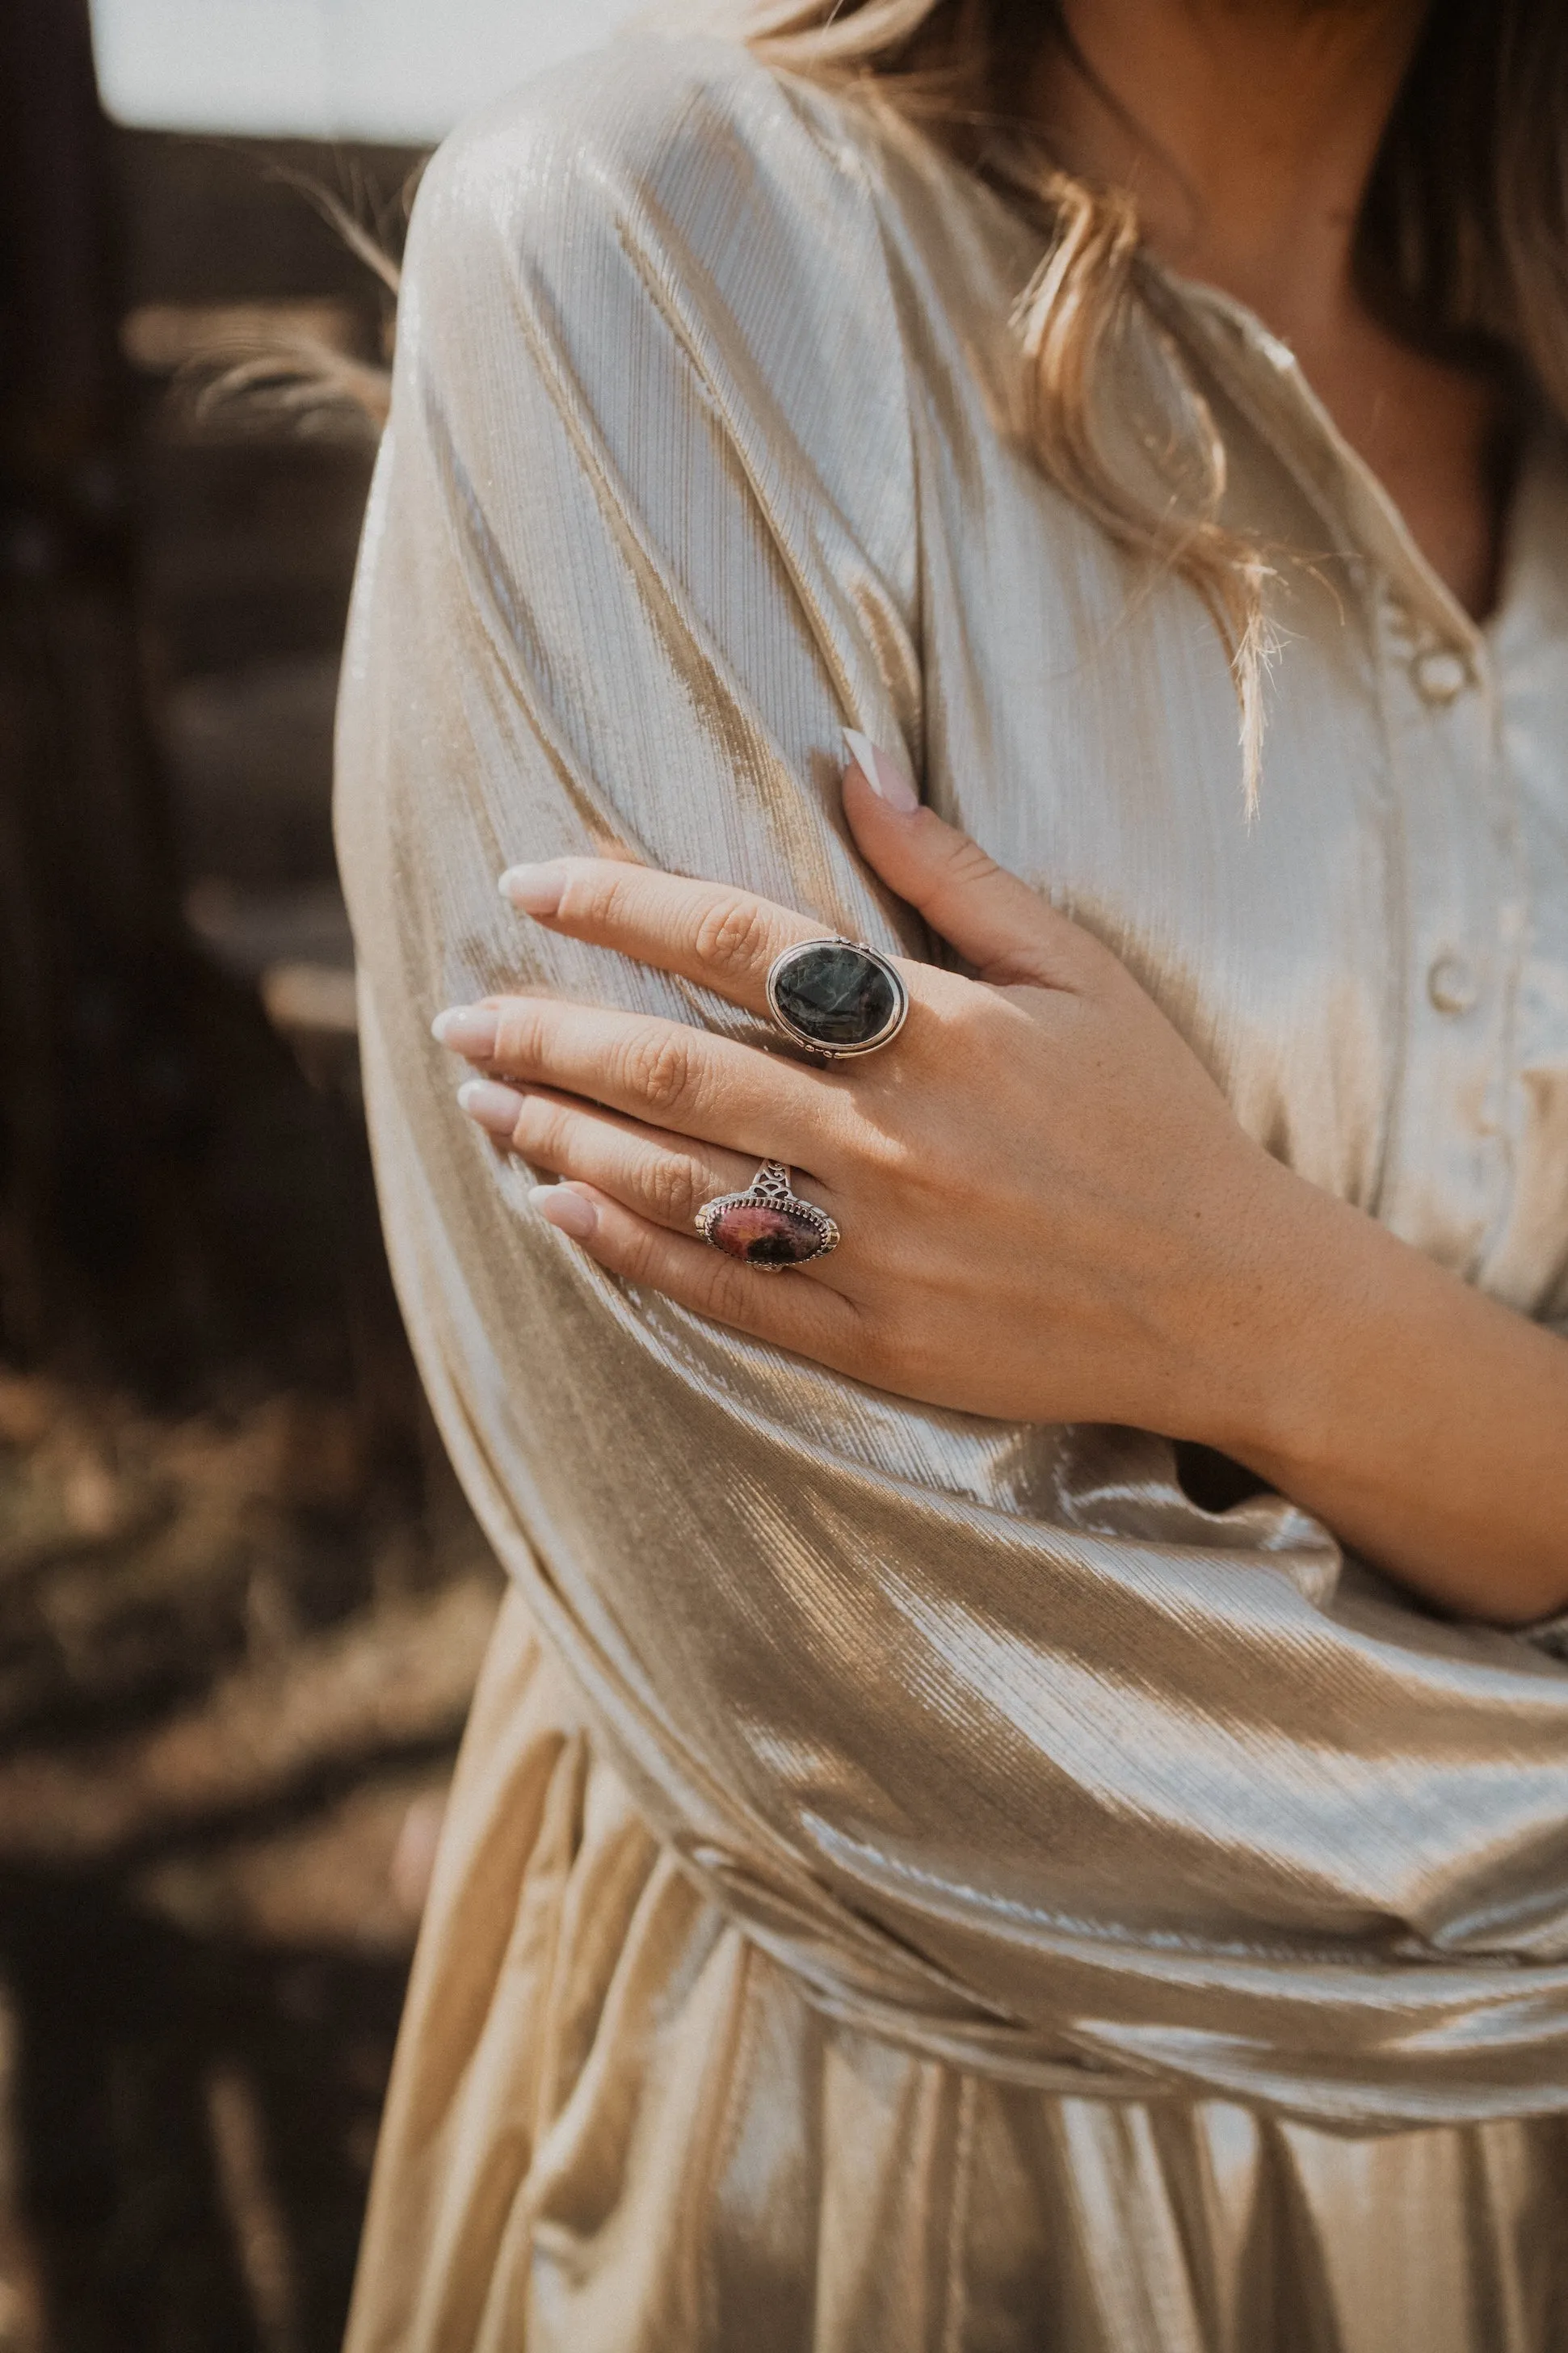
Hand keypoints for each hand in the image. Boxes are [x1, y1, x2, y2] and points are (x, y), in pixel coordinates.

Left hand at [431, 738, 1301, 1448]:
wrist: (1229, 1300)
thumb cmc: (1157, 1120)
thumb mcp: (1079, 972)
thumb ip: (954, 871)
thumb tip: (848, 758)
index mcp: (936, 1033)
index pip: (738, 947)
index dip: (619, 907)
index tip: (528, 884)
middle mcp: (888, 1141)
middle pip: (673, 1071)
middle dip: (547, 1036)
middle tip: (460, 1017)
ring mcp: (874, 1250)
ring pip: (675, 1184)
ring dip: (562, 1139)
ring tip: (484, 1102)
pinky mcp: (873, 1339)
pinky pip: (722, 1291)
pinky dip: (626, 1252)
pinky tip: (555, 1213)